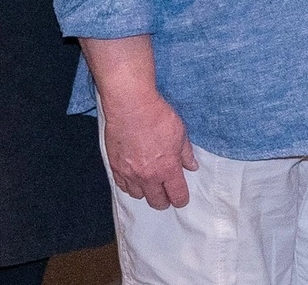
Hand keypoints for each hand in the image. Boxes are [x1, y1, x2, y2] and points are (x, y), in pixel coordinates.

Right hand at [100, 83, 199, 210]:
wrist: (131, 107)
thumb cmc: (157, 117)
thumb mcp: (180, 133)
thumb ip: (186, 154)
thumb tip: (192, 166)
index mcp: (167, 169)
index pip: (177, 195)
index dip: (181, 199)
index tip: (182, 199)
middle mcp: (148, 176)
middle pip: (157, 201)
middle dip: (164, 201)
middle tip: (167, 195)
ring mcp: (130, 173)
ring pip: (138, 196)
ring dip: (146, 193)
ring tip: (150, 185)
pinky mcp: (115, 167)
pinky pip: (123, 186)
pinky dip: (130, 186)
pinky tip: (135, 180)